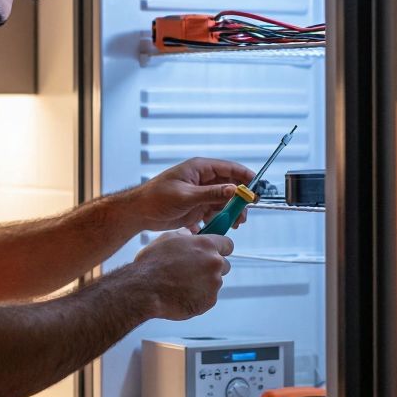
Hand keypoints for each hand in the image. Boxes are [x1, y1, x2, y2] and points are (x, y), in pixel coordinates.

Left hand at [129, 158, 254, 232]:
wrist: (139, 213)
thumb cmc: (157, 198)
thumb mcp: (186, 196)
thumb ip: (211, 194)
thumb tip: (233, 189)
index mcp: (199, 169)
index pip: (228, 168)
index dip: (244, 176)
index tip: (257, 187)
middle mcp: (202, 179)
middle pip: (229, 186)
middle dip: (239, 199)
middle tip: (245, 213)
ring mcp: (200, 194)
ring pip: (223, 201)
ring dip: (230, 212)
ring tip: (236, 224)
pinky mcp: (196, 207)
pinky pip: (214, 211)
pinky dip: (219, 219)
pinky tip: (219, 228)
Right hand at [129, 229, 233, 319]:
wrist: (145, 289)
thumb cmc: (152, 265)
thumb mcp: (166, 239)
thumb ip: (184, 235)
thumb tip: (189, 235)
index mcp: (206, 245)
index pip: (227, 244)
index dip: (220, 248)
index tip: (216, 252)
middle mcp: (214, 263)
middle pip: (224, 265)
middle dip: (211, 268)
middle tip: (193, 271)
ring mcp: (213, 283)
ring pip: (214, 282)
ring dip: (203, 283)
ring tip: (182, 284)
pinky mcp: (209, 300)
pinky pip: (208, 297)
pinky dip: (199, 297)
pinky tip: (183, 294)